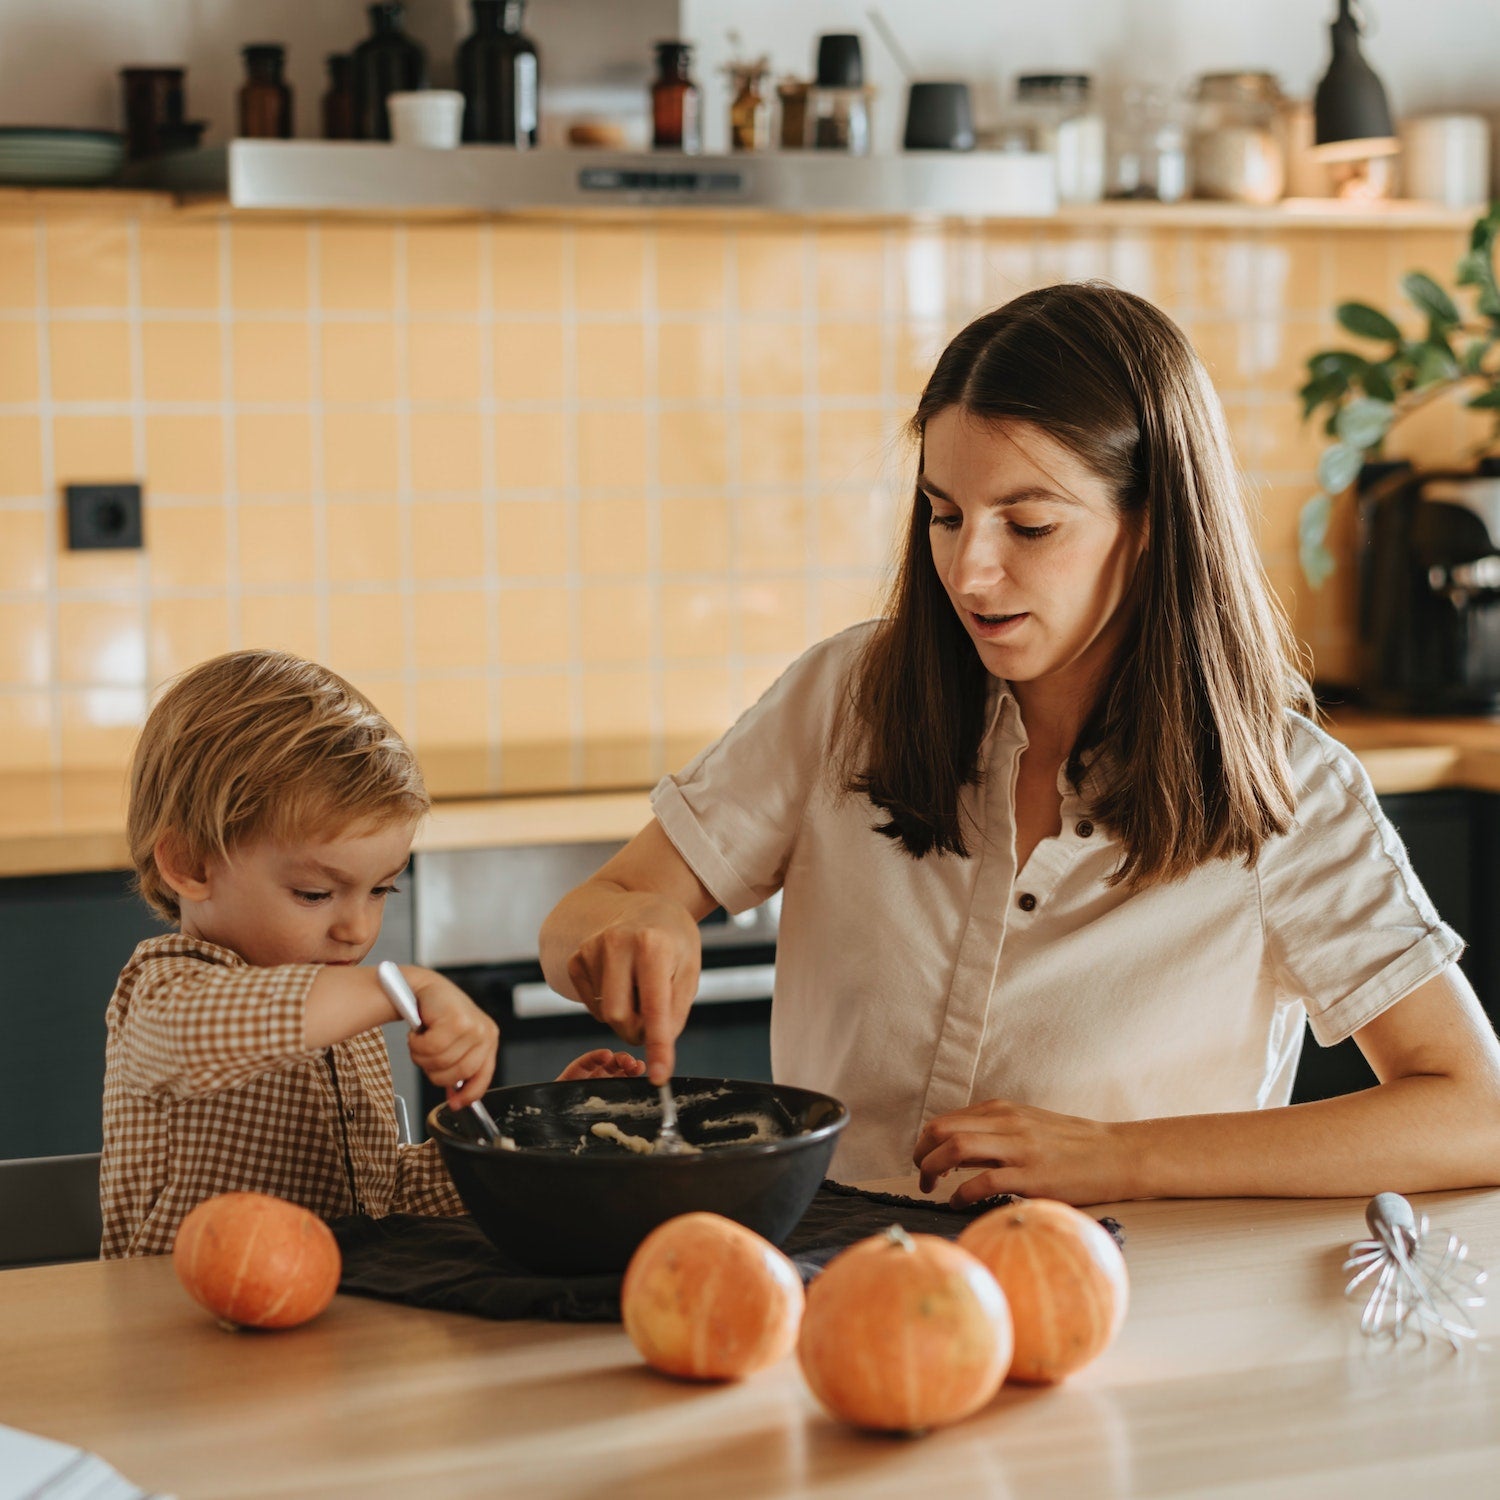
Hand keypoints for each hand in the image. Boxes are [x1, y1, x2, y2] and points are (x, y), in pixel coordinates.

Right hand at [402, 968, 498, 1108]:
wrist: (424, 988)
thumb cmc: (438, 1015)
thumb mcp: (455, 1043)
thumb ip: (458, 1068)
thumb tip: (456, 1099)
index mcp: (489, 1040)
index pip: (483, 1077)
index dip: (468, 1095)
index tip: (455, 1104)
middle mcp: (485, 1033)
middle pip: (457, 1074)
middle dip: (434, 1070)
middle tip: (426, 1055)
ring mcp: (472, 1026)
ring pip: (441, 1061)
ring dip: (422, 1055)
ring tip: (422, 1040)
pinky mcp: (455, 1020)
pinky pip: (430, 1047)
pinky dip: (417, 1043)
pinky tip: (418, 1032)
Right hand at [565, 894, 700, 1084]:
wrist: (642, 904)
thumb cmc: (672, 939)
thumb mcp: (688, 969)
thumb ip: (675, 1011)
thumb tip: (657, 1048)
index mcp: (652, 945)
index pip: (655, 1008)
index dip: (658, 1046)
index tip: (658, 1076)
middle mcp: (616, 943)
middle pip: (620, 1018)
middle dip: (639, 1030)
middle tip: (654, 1018)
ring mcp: (590, 949)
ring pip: (604, 1014)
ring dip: (626, 1016)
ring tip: (639, 987)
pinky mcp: (575, 959)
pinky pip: (591, 1005)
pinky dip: (608, 1005)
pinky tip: (621, 982)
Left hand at [913, 1099, 1127, 1206]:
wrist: (1117, 1154)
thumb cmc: (1072, 1145)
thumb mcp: (1028, 1125)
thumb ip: (995, 1132)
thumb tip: (956, 1150)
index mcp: (1002, 1110)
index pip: (946, 1119)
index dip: (925, 1142)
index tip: (923, 1160)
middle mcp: (1006, 1123)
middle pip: (942, 1129)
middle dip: (921, 1153)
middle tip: (921, 1175)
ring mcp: (1019, 1148)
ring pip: (956, 1148)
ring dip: (933, 1169)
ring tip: (930, 1188)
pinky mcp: (1033, 1176)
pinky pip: (984, 1182)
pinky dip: (961, 1193)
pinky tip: (958, 1203)